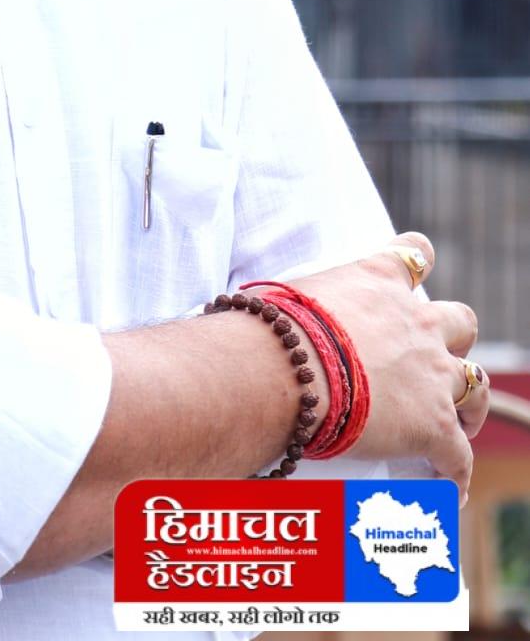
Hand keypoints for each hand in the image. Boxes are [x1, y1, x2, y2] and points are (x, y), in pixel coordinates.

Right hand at [291, 230, 488, 499]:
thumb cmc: (272, 330)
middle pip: (460, 321)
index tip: (415, 267)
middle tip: (434, 360)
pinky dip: (454, 473)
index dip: (416, 259)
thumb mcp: (291, 297)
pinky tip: (449, 490)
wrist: (285, 369)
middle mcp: (416, 321)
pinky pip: (458, 456)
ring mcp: (431, 373)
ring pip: (475, 384)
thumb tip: (266, 320)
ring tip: (460, 422)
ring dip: (468, 402)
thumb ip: (301, 304)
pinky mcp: (433, 425)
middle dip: (454, 339)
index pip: (414, 252)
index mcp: (378, 281)